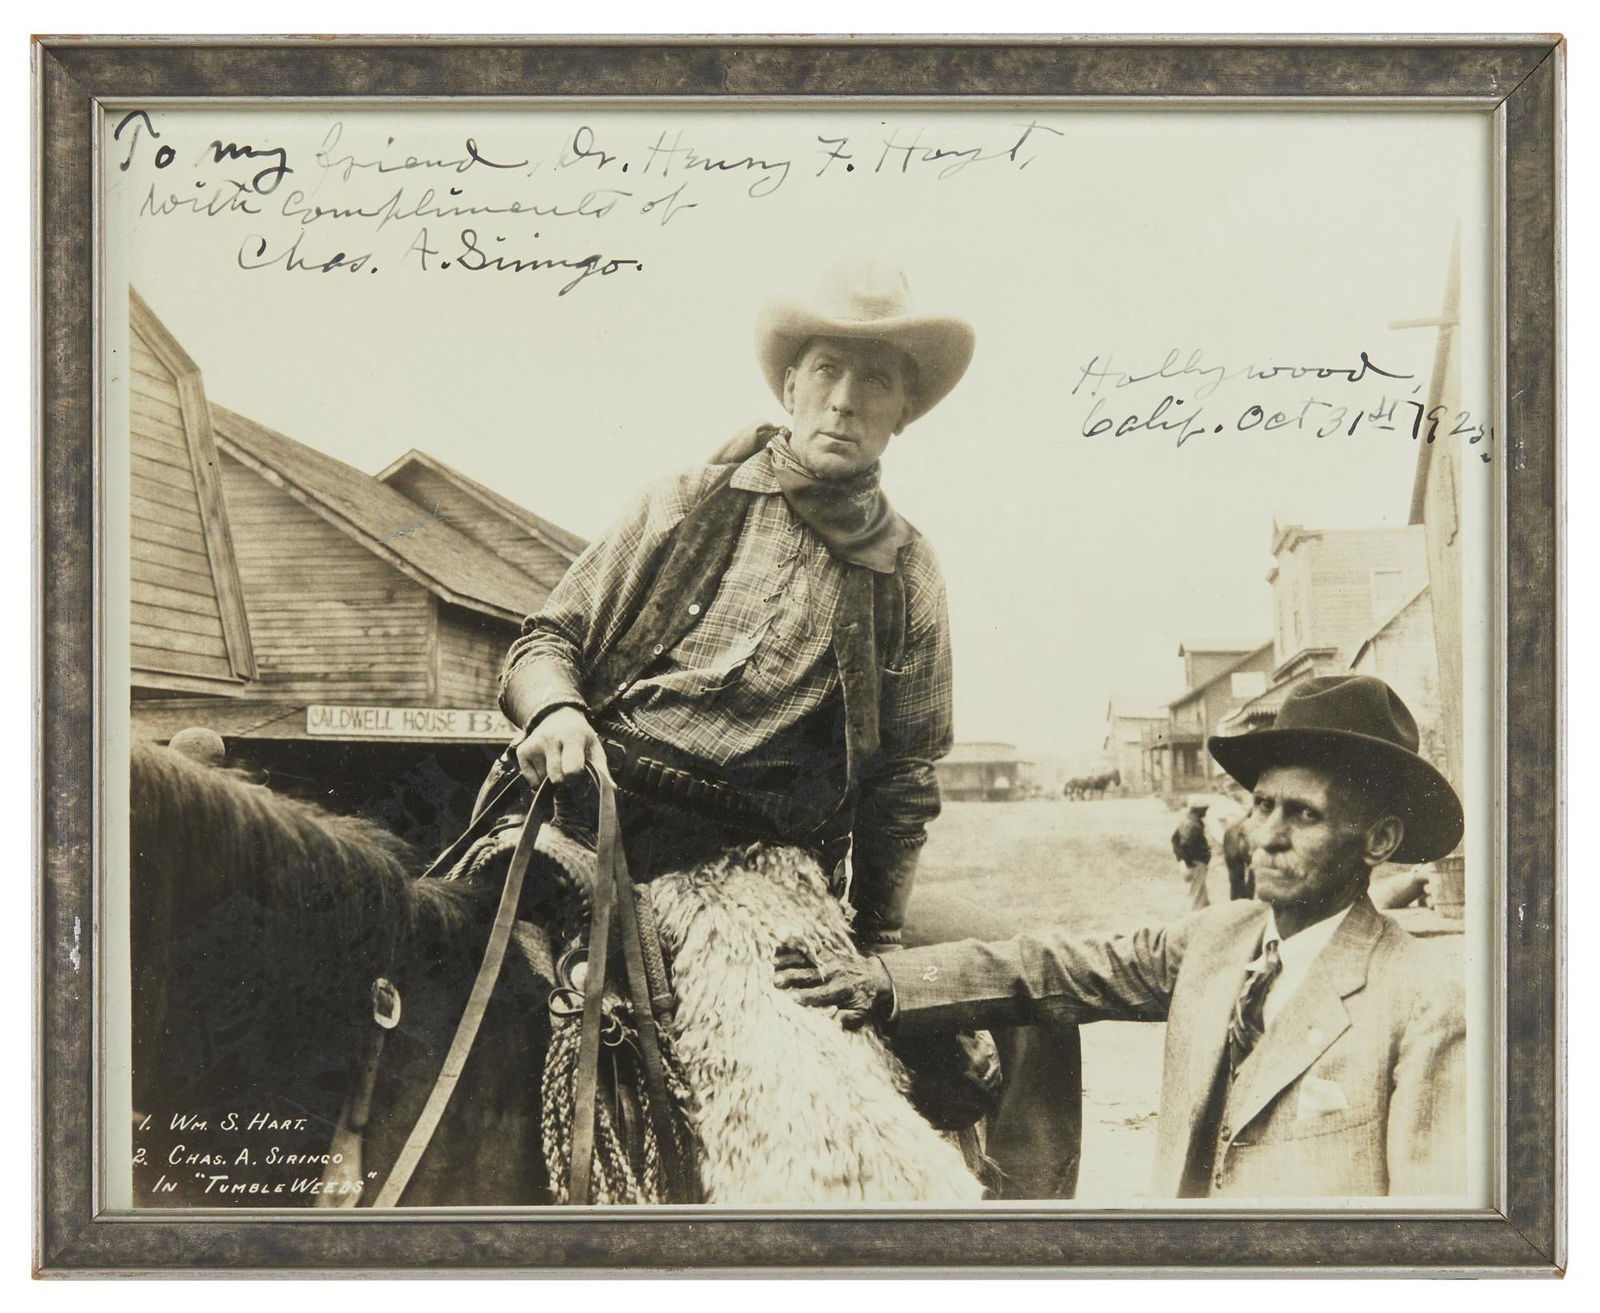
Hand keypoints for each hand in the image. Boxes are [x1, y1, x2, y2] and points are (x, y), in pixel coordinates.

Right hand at [514, 706, 612, 788]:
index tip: (579, 775)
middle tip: (571, 770)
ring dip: (552, 779)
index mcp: (573, 736)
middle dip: (565, 780)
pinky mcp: (522, 751)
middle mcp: (550, 738)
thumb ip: (602, 770)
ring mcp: (534, 744)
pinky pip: (531, 781)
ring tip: (559, 762)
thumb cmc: (580, 736)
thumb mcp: (594, 748)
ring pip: (543, 781)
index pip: (572, 769)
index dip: (577, 778)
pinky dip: (540, 779)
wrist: (556, 715)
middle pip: (557, 778)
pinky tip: (546, 764)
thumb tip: (611, 790)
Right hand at [773, 941, 890, 1029]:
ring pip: (807, 959)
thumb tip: (832, 1022)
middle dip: (792, 977)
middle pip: (810, 975)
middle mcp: (835, 972)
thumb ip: (846, 1018)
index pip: (821, 993)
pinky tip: (783, 943)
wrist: (877, 976)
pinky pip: (811, 946)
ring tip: (773, 963)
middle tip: (776, 980)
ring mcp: (831, 959)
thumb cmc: (864, 998)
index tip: (792, 998)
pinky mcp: (828, 951)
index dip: (806, 996)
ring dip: (789, 961)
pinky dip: (797, 945)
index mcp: (842, 989)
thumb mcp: (860, 1012)